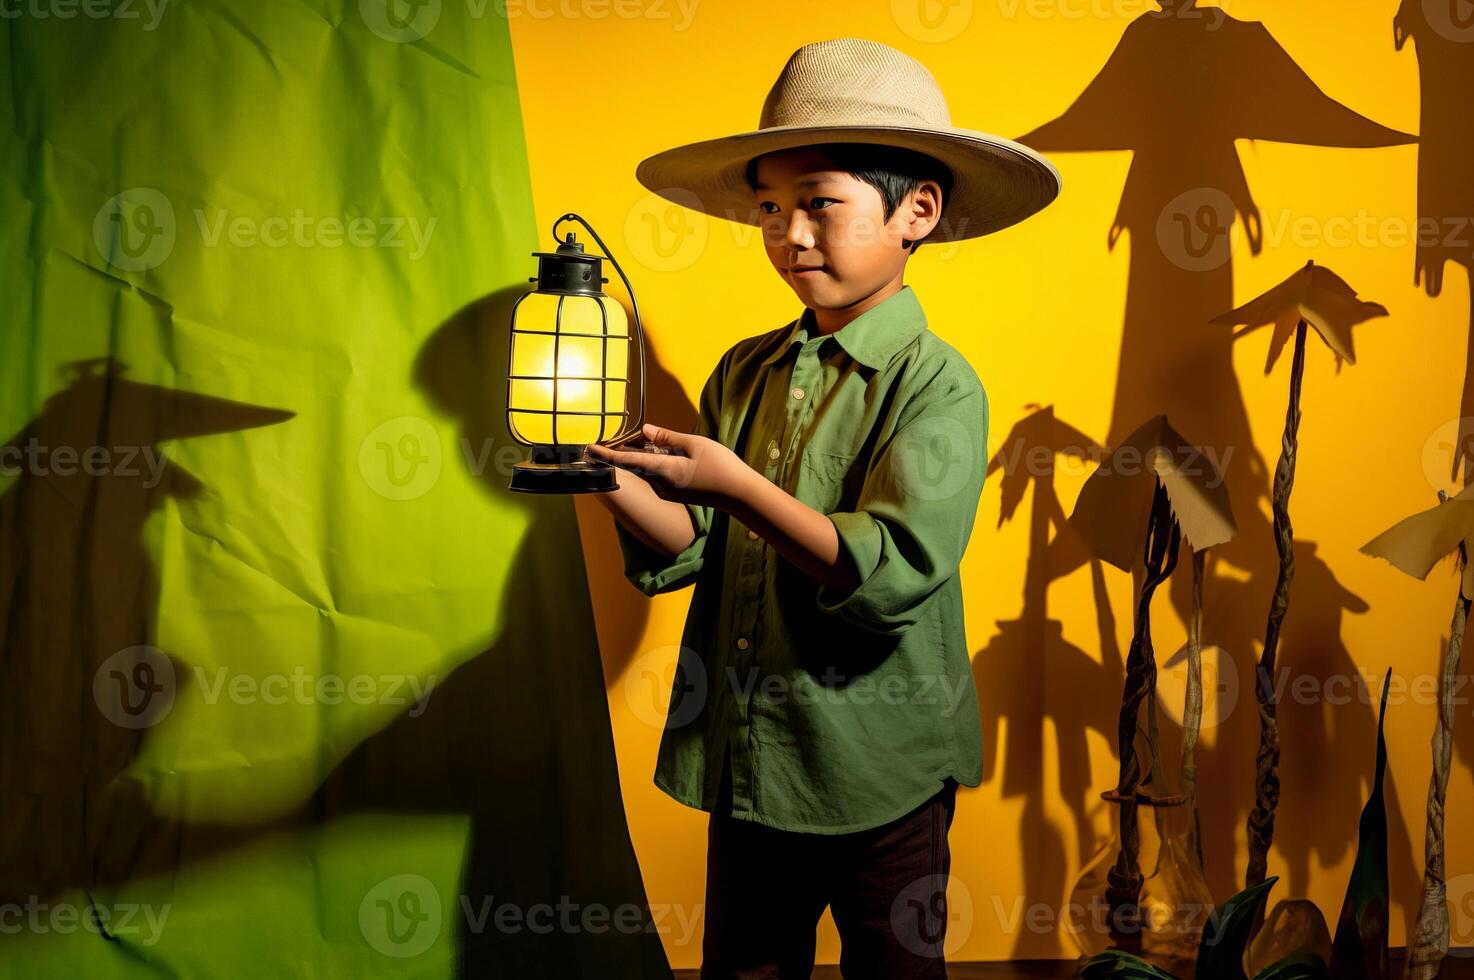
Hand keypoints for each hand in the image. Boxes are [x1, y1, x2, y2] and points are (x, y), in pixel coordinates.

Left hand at [585, 423, 751, 509]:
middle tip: (622, 433)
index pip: (627, 461)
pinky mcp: (675, 493)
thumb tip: (644, 430)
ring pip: (647, 469)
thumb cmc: (721, 467)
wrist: (740, 495)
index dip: (606, 455)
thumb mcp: (695, 444)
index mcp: (663, 470)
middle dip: (627, 448)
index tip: (588, 449)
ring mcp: (667, 491)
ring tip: (646, 438)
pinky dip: (655, 461)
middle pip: (635, 464)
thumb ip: (667, 437)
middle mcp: (660, 484)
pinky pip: (657, 475)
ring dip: (643, 454)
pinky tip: (665, 451)